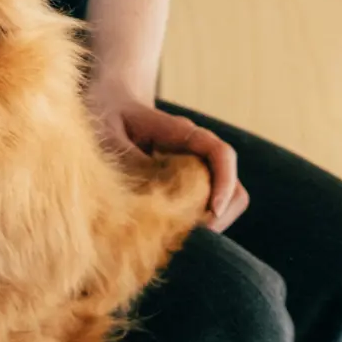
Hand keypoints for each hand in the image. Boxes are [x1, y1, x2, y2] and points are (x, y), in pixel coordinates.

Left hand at [86, 84, 248, 233]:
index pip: (220, 153)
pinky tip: (169, 232)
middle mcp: (197, 152)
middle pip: (233, 186)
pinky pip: (207, 208)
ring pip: (225, 201)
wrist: (110, 104)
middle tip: (189, 237)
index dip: (224, 182)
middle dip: (219, 215)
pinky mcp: (187, 185)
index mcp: (181, 132)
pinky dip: (197, 225)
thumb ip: (129, 159)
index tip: (213, 211)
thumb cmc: (108, 115)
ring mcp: (196, 169)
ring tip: (178, 237)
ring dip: (211, 223)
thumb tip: (149, 195)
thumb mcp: (109, 134)